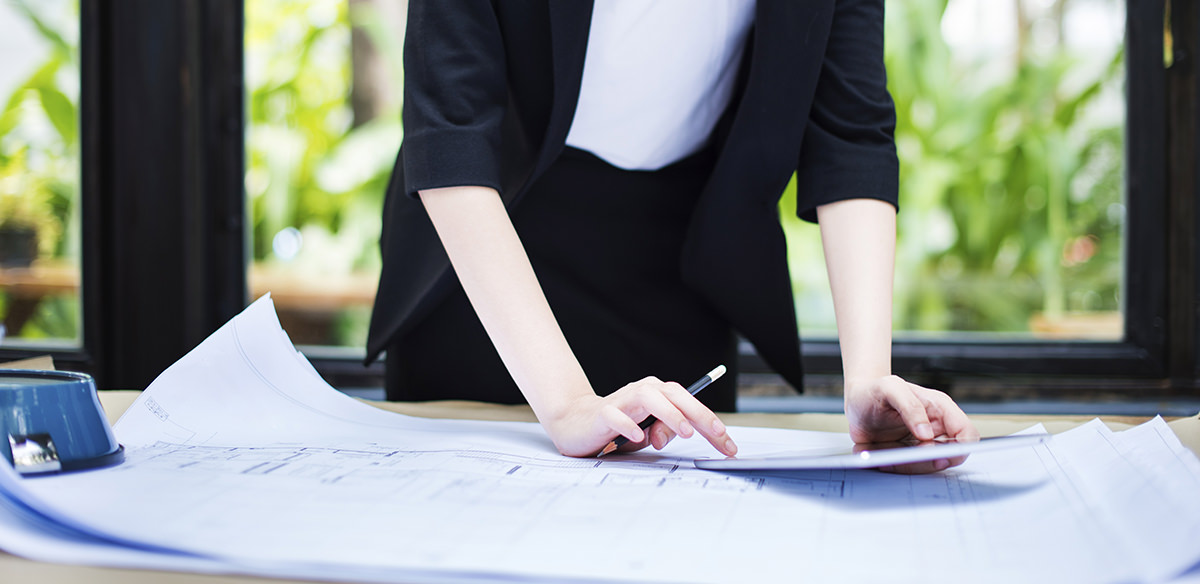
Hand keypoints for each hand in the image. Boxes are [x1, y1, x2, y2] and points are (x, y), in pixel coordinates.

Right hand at [543, 377, 737, 457]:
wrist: (575, 424)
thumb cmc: (618, 428)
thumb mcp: (648, 435)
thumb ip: (664, 432)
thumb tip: (675, 435)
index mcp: (658, 395)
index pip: (690, 404)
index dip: (712, 422)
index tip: (729, 445)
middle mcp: (643, 391)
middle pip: (676, 394)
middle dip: (700, 414)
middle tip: (718, 433)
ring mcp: (622, 400)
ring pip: (649, 398)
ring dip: (669, 414)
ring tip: (684, 432)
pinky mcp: (602, 413)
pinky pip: (617, 416)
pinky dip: (628, 425)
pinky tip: (638, 437)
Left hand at [844, 375, 978, 471]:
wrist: (856, 401)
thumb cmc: (875, 390)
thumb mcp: (890, 388)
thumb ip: (910, 407)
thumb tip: (927, 434)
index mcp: (940, 409)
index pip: (966, 433)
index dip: (960, 448)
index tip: (939, 456)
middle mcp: (936, 428)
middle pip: (951, 455)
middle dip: (930, 461)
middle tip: (904, 457)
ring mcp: (924, 444)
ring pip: (931, 466)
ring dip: (910, 466)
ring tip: (886, 454)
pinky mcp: (909, 456)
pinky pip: (912, 470)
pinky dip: (898, 468)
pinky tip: (882, 457)